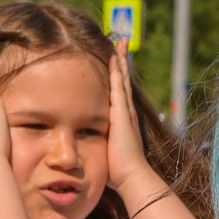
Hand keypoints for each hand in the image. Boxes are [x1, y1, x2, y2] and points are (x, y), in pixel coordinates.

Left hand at [105, 46, 164, 203]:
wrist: (132, 177)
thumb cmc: (118, 170)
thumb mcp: (106, 151)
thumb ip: (100, 143)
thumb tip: (85, 145)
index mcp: (122, 119)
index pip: (118, 90)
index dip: (116, 73)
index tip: (113, 57)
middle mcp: (126, 111)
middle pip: (122, 79)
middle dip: (120, 59)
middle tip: (119, 41)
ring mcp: (125, 111)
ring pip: (121, 78)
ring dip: (119, 59)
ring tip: (118, 42)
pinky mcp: (121, 114)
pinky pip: (118, 87)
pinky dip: (116, 71)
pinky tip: (113, 58)